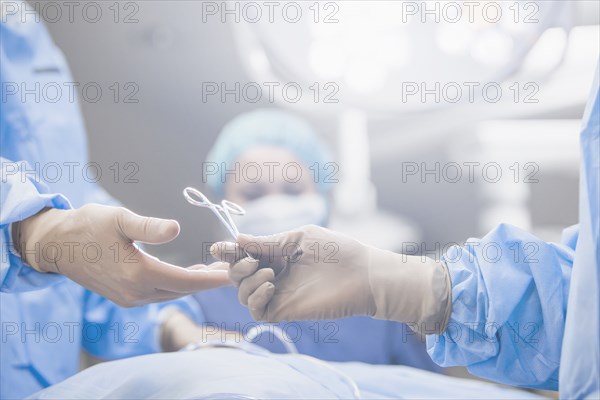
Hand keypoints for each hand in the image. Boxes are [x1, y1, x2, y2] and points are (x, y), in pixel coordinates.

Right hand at [16, 204, 229, 305]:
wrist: (57, 246)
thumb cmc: (88, 227)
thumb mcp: (120, 219)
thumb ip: (149, 227)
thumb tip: (177, 228)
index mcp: (138, 274)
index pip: (186, 281)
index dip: (212, 279)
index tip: (232, 275)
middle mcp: (135, 293)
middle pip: (182, 290)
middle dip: (207, 281)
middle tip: (231, 268)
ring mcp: (129, 299)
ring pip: (171, 293)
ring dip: (193, 283)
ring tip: (214, 270)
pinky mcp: (124, 298)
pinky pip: (159, 294)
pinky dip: (176, 285)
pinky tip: (187, 273)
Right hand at [212, 225, 451, 333]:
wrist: (362, 274)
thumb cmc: (337, 250)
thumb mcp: (298, 238)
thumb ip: (267, 242)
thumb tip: (237, 239)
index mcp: (277, 254)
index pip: (244, 254)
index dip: (228, 251)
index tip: (216, 248)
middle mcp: (274, 274)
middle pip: (237, 275)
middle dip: (236, 266)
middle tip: (252, 260)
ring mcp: (278, 294)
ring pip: (242, 293)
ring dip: (246, 282)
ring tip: (270, 273)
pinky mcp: (284, 311)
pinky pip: (256, 311)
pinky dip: (255, 298)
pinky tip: (270, 287)